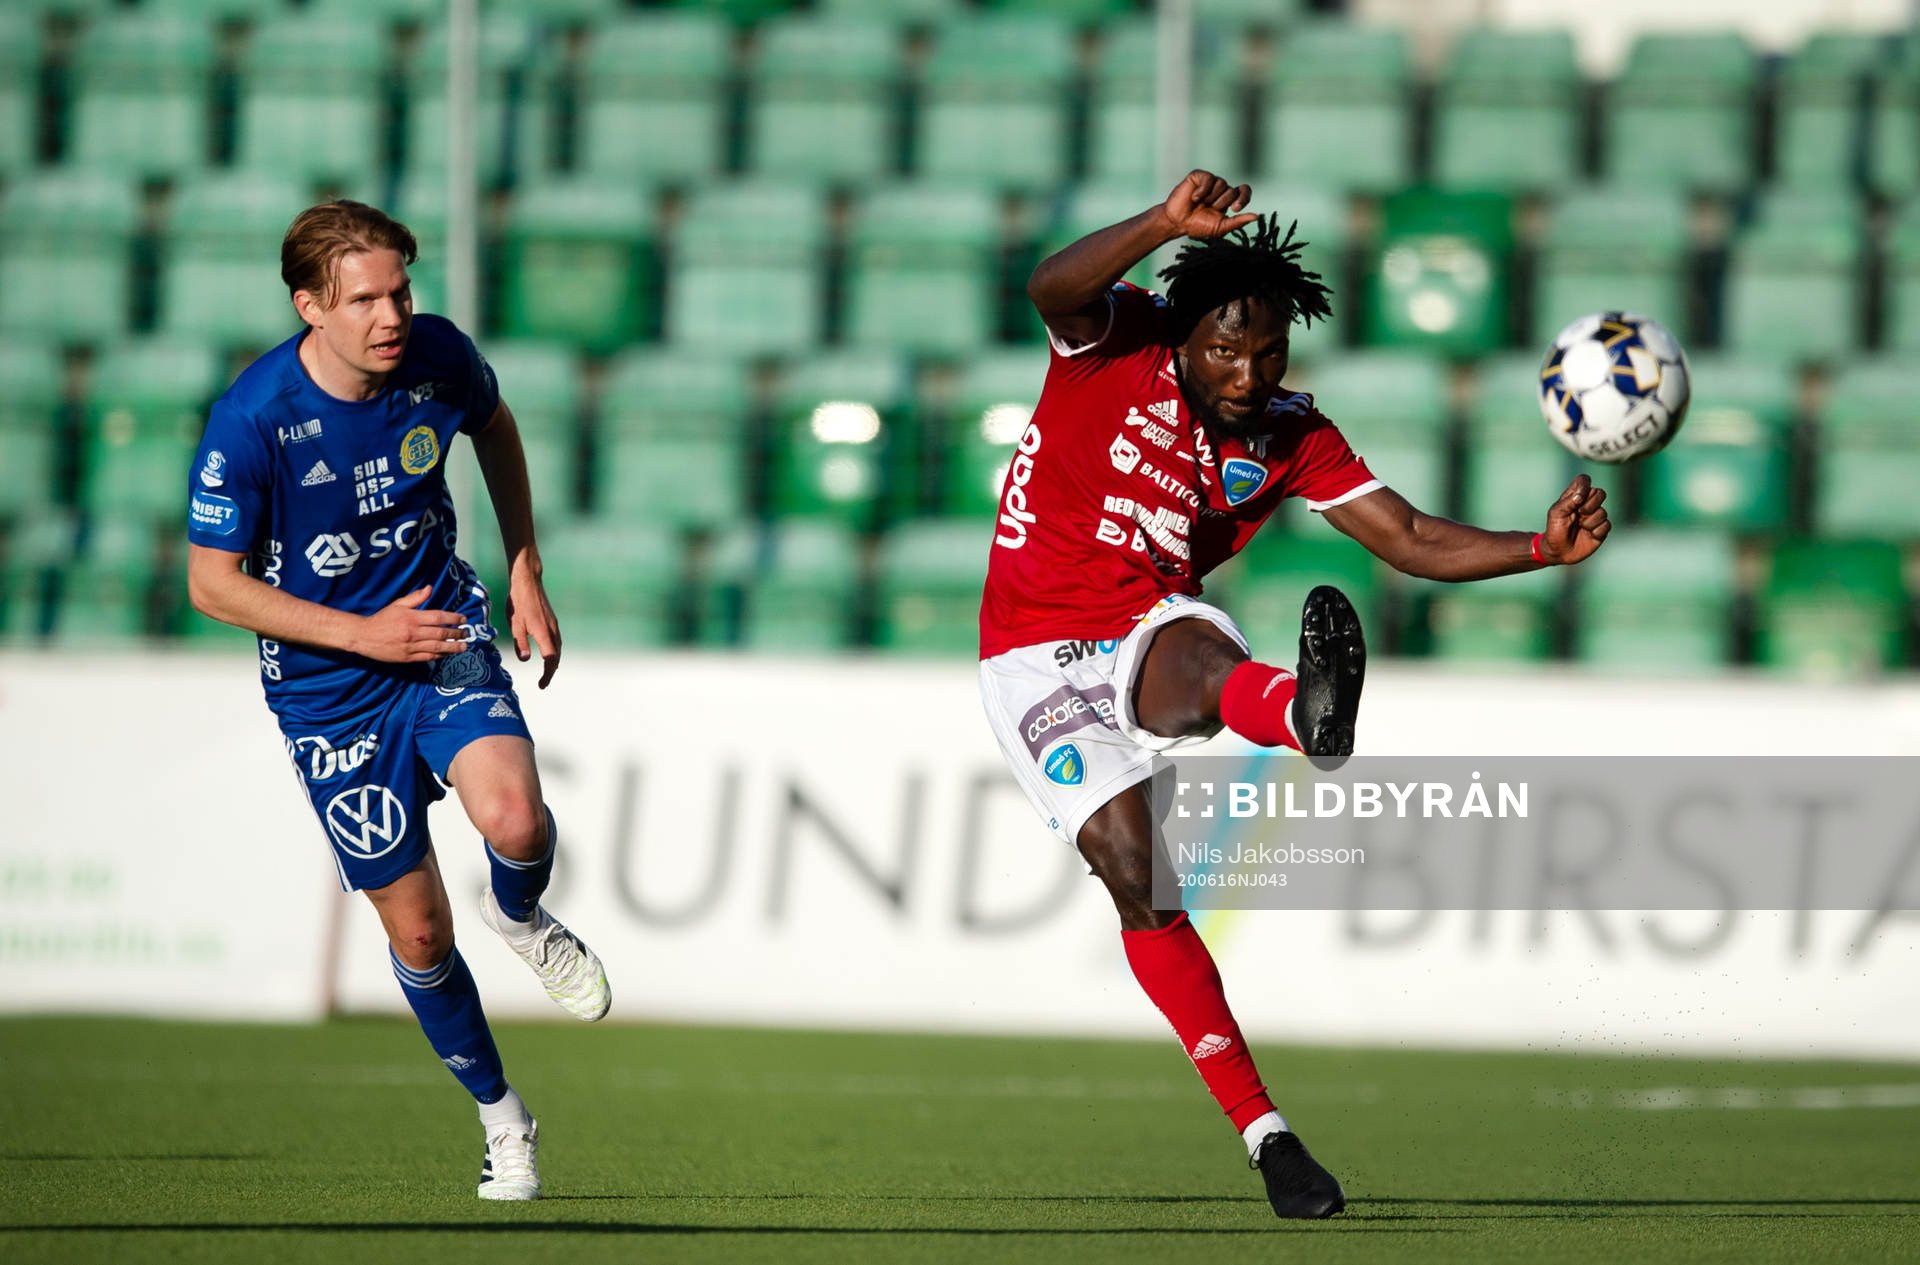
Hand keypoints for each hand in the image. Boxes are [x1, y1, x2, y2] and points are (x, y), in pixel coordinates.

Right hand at [355, 586, 468, 662]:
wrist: (363, 636)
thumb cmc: (382, 619)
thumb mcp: (398, 605)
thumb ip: (415, 598)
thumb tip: (430, 588)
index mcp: (411, 618)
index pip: (438, 617)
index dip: (453, 618)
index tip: (463, 620)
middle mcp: (413, 632)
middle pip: (440, 633)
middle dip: (456, 633)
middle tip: (466, 633)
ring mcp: (410, 647)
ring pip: (437, 648)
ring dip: (452, 647)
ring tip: (463, 646)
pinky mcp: (407, 658)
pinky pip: (427, 657)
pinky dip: (439, 656)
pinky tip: (447, 654)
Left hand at [507, 566, 561, 688]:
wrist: (528, 581)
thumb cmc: (519, 602)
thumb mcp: (515, 624)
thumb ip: (520, 643)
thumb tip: (525, 660)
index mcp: (543, 633)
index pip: (550, 659)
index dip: (547, 674)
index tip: (541, 685)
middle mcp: (552, 630)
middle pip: (557, 656)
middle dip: (551, 671)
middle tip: (543, 682)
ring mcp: (554, 625)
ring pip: (558, 648)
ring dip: (554, 661)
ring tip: (547, 671)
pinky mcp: (552, 620)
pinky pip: (556, 641)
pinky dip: (554, 651)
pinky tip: (548, 652)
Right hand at [1159, 170, 1255, 241]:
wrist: (1177, 223)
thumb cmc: (1197, 226)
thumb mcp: (1220, 227)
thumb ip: (1238, 222)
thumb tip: (1257, 217)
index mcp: (1228, 200)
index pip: (1244, 191)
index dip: (1244, 197)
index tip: (1236, 208)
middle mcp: (1221, 189)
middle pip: (1232, 191)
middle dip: (1220, 204)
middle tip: (1208, 209)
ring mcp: (1210, 182)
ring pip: (1221, 184)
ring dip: (1210, 198)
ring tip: (1199, 204)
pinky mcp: (1198, 176)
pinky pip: (1208, 179)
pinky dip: (1202, 191)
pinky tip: (1194, 198)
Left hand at [1539, 474, 1610, 564]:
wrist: (1558, 551)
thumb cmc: (1554, 530)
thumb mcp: (1556, 514)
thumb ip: (1567, 502)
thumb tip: (1581, 495)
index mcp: (1574, 497)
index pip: (1584, 480)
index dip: (1584, 485)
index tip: (1578, 498)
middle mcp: (1587, 504)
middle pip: (1600, 493)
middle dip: (1590, 505)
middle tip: (1579, 513)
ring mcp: (1595, 517)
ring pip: (1603, 512)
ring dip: (1589, 522)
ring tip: (1580, 527)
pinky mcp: (1601, 529)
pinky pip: (1606, 525)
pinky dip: (1596, 531)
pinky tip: (1588, 535)